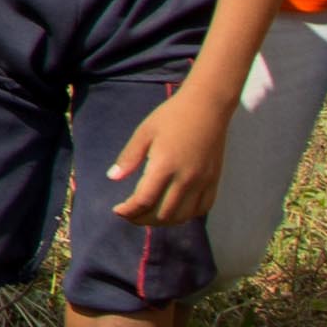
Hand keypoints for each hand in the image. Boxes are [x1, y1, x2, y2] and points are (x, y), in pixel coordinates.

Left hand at [103, 83, 230, 224]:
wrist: (207, 106)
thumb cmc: (172, 116)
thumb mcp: (144, 132)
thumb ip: (129, 157)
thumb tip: (112, 177)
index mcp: (165, 165)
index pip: (144, 200)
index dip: (128, 211)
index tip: (118, 210)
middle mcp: (186, 178)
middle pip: (163, 214)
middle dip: (142, 219)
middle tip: (130, 214)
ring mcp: (203, 181)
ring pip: (182, 216)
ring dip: (163, 221)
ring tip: (148, 215)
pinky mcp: (214, 181)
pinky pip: (202, 209)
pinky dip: (186, 215)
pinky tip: (173, 209)